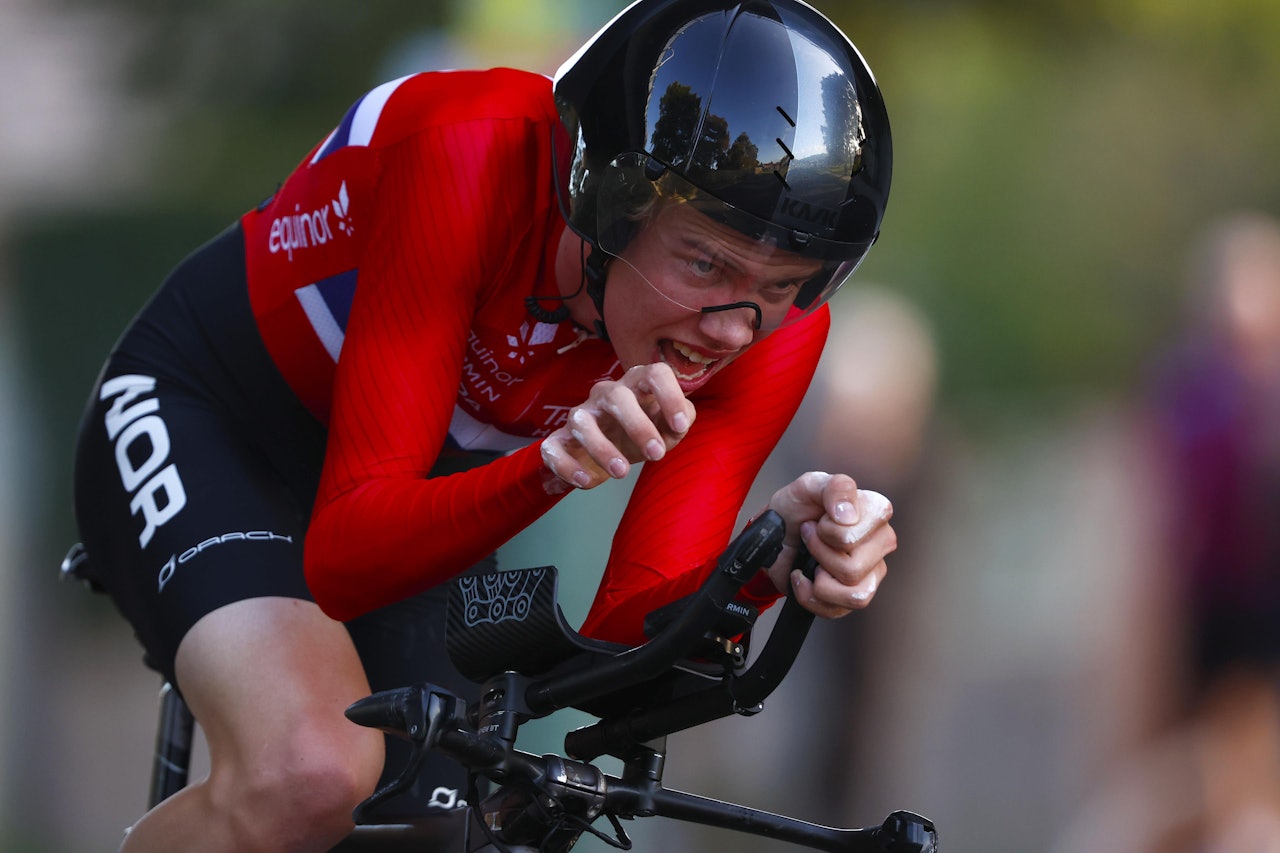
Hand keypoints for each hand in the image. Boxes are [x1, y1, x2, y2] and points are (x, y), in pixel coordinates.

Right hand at [540, 363, 695, 489]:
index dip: (670, 396)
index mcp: (638, 384)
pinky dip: (566, 466)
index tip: (680, 427)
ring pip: (581, 421)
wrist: (604, 456)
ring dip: (601, 448)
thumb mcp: (667, 429)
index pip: (655, 373)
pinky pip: (552, 447)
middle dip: (638, 426)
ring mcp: (581, 414)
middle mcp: (607, 394)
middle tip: (656, 455)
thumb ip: (680, 423)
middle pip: (617, 396)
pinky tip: (586, 481)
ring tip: (621, 472)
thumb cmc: (641, 434)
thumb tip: (679, 424)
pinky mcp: (559, 439)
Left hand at [764, 473, 894, 617]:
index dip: (828, 532)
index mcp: (876, 513)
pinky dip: (810, 596)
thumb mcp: (808, 486)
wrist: (774, 535)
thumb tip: (849, 515)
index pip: (856, 537)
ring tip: (811, 561)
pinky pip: (838, 611)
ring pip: (855, 595)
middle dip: (819, 554)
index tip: (819, 520)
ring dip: (820, 580)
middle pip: (854, 568)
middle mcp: (881, 543)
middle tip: (810, 537)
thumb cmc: (795, 509)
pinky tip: (804, 577)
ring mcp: (871, 573)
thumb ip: (834, 488)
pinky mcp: (854, 597)